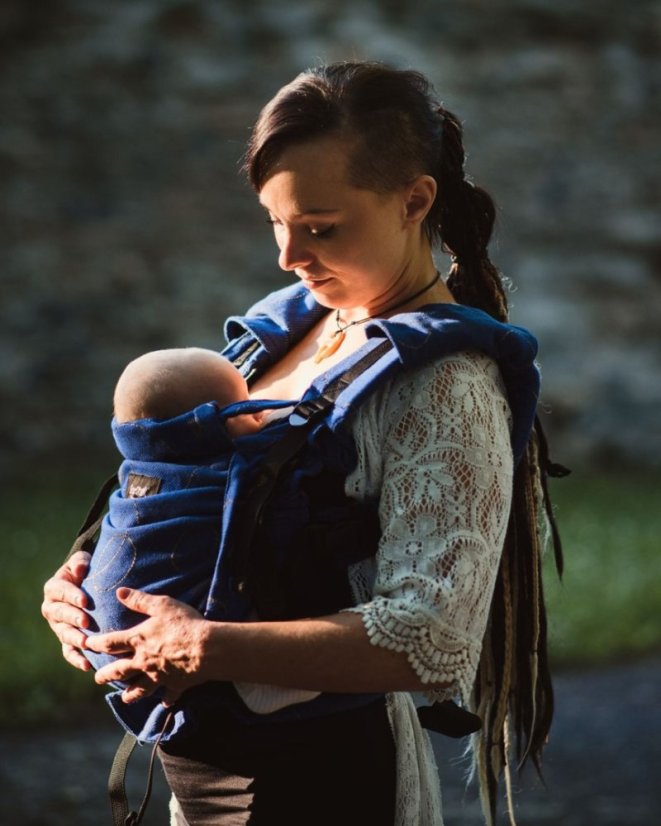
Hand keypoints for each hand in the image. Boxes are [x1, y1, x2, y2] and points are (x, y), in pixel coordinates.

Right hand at [41, 551, 92, 671]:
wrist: (87, 583)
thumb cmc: (85, 570)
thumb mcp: (81, 561)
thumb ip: (80, 563)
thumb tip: (80, 571)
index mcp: (53, 589)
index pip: (61, 592)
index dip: (73, 596)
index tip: (86, 600)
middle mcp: (52, 609)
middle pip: (60, 614)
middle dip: (73, 617)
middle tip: (86, 621)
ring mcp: (58, 626)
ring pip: (64, 634)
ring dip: (75, 639)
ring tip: (87, 643)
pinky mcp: (66, 640)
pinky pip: (68, 652)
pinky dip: (76, 659)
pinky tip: (87, 665)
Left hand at [84, 588, 209, 705]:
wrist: (206, 648)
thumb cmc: (184, 624)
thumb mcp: (162, 605)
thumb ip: (140, 600)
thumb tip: (119, 592)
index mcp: (139, 641)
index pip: (111, 643)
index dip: (96, 643)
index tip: (86, 645)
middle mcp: (144, 661)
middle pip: (120, 670)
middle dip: (107, 674)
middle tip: (97, 678)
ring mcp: (159, 675)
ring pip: (140, 688)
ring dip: (131, 693)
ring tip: (125, 698)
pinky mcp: (176, 683)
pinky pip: (169, 693)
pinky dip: (167, 698)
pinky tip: (165, 703)